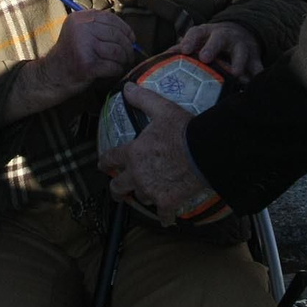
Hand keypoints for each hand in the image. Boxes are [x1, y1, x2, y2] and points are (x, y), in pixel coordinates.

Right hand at [3, 10, 136, 121]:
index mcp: (79, 19)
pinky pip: (113, 66)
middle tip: (129, 55)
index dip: (124, 28)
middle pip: (116, 35)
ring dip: (124, 60)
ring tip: (123, 64)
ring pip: (117, 51)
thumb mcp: (78, 33)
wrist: (50, 76)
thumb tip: (128, 32)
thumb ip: (97, 27)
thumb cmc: (69, 56)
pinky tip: (116, 72)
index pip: (110, 18)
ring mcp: (83, 46)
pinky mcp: (87, 65)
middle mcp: (80, 29)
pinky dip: (118, 70)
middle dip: (127, 47)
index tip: (131, 38)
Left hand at [102, 85, 211, 224]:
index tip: (102, 165)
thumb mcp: (162, 109)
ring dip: (144, 195)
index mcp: (132, 153)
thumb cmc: (182, 129)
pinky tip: (166, 218)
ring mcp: (152, 190)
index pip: (110, 159)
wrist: (204, 152)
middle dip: (116, 189)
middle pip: (118, 187)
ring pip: (141, 198)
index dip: (104, 162)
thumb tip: (127, 87)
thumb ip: (142, 99)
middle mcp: (137, 174)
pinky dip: (165, 217)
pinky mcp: (168, 202)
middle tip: (117, 190)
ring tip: (149, 194)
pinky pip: (163, 215)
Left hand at [170, 21, 262, 80]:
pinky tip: (254, 84)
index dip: (190, 40)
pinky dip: (257, 74)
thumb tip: (158, 60)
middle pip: (219, 38)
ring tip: (235, 73)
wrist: (240, 33)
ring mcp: (241, 46)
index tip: (184, 50)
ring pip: (241, 52)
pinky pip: (257, 66)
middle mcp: (224, 36)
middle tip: (205, 58)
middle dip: (212, 47)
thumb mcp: (197, 41)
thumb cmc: (211, 42)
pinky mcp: (255, 57)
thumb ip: (181, 50)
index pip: (196, 32)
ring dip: (238, 61)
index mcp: (206, 33)